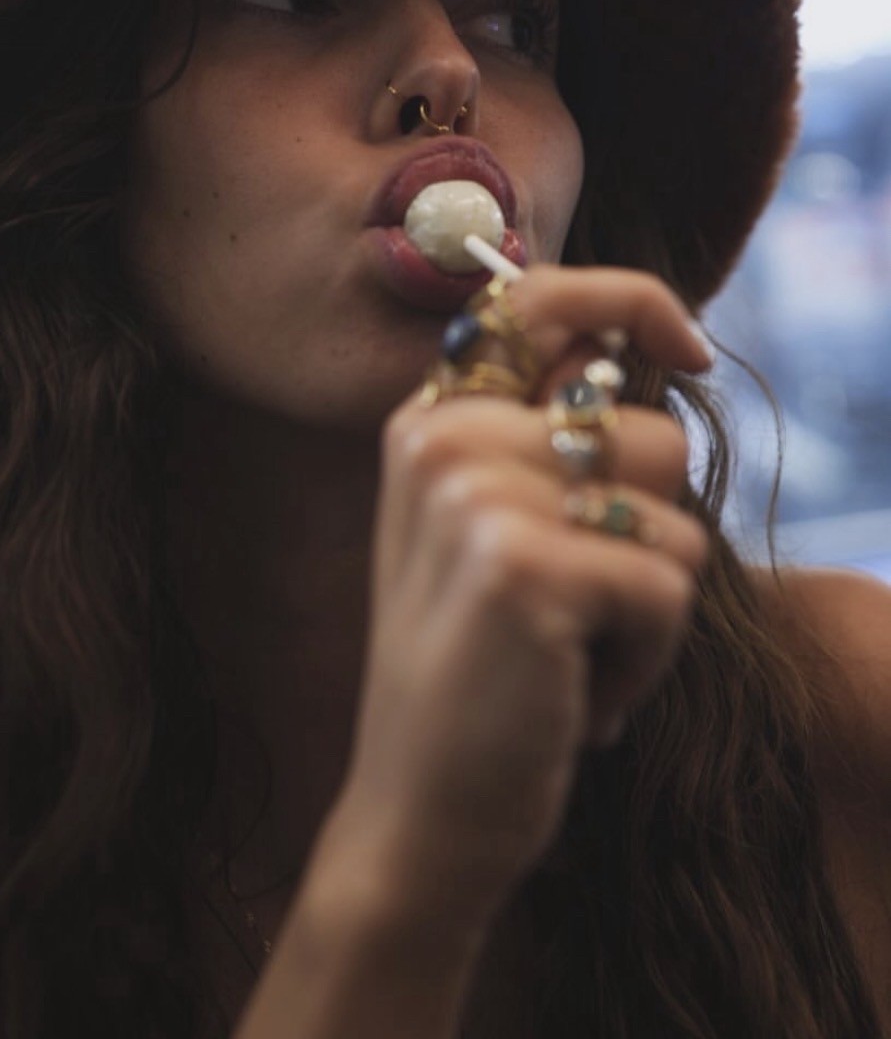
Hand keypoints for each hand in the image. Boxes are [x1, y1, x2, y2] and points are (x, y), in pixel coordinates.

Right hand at [331, 265, 712, 932]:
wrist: (420, 810)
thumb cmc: (480, 673)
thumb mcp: (488, 533)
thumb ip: (546, 440)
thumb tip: (656, 360)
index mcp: (428, 420)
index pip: (541, 299)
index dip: (633, 302)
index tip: (689, 352)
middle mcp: (442, 439)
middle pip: (650, 433)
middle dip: (647, 530)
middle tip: (573, 607)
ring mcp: (474, 496)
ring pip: (670, 514)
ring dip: (650, 600)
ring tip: (572, 651)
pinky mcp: (522, 566)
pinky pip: (669, 587)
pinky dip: (646, 660)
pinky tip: (574, 699)